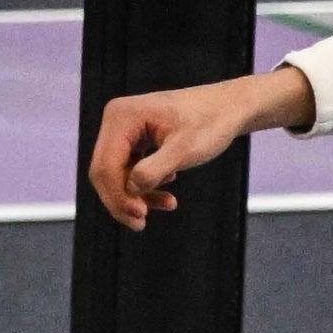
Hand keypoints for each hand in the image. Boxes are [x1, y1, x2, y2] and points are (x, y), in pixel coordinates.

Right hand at [89, 64, 316, 228]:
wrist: (227, 108)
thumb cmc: (210, 123)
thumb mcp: (185, 149)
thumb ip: (155, 170)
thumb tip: (131, 189)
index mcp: (122, 116)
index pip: (106, 165)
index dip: (118, 195)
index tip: (140, 216)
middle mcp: (116, 120)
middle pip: (104, 172)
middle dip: (123, 200)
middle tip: (142, 224)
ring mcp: (123, 130)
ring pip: (117, 174)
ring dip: (137, 195)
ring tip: (168, 204)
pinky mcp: (134, 140)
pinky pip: (129, 170)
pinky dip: (145, 185)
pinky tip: (167, 190)